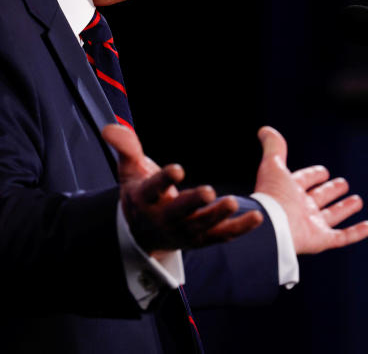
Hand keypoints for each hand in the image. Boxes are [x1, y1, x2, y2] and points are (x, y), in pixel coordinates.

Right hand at [102, 124, 262, 253]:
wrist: (142, 234)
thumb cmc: (140, 193)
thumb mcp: (129, 169)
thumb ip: (125, 147)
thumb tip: (110, 128)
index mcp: (145, 199)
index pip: (153, 189)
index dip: (163, 179)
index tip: (177, 168)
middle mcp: (164, 218)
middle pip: (178, 212)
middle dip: (192, 203)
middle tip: (208, 190)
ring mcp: (183, 232)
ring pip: (201, 227)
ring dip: (217, 216)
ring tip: (233, 202)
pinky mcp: (200, 239)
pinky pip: (221, 236)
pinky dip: (239, 229)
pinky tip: (257, 218)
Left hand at [254, 126, 367, 253]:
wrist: (273, 227)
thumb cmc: (273, 196)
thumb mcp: (273, 166)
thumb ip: (273, 147)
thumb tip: (264, 129)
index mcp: (289, 191)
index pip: (304, 180)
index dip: (313, 175)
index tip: (323, 171)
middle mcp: (301, 208)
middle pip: (319, 198)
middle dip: (330, 190)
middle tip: (343, 184)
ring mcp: (311, 225)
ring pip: (332, 216)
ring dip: (345, 208)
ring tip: (357, 201)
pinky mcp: (321, 240)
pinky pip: (342, 237)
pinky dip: (357, 232)